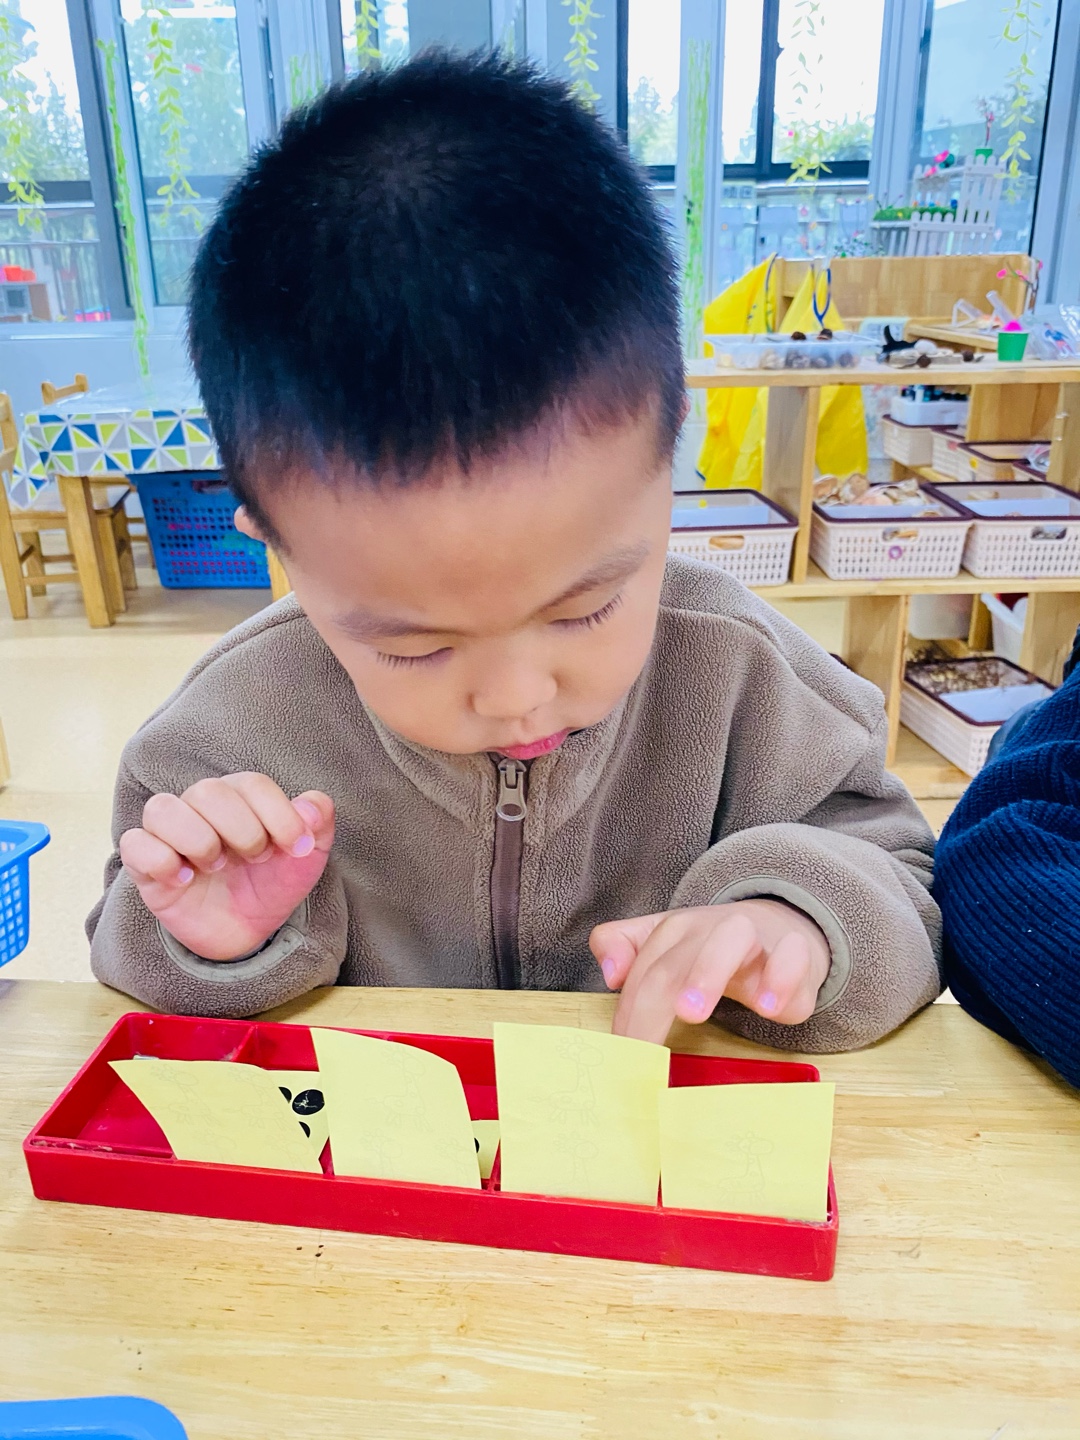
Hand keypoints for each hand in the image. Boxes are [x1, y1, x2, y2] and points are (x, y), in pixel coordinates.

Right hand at [119, 773, 334, 960]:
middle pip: (208, 791)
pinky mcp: (145, 865)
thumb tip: (312, 806)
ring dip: (198, 840)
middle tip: (257, 858)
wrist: (248, 931)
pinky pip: (135, 844)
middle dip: (242, 829)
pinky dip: (160, 861)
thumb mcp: (307, 857)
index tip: (297, 847)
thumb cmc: (271, 882)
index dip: (278, 813)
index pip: (251, 783)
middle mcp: (200, 807)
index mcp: (239, 797)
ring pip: (162, 808)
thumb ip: (318, 823)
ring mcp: (169, 835)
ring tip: (216, 866)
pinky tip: (185, 880)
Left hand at [589, 899, 830, 1043]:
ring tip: (691, 1013)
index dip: (630, 1013)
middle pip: (676, 957)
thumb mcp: (665, 947)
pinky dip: (780, 978)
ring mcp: (755, 939)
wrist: (779, 931)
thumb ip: (626, 949)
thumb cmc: (712, 950)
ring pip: (731, 938)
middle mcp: (710, 929)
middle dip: (656, 996)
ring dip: (706, 973)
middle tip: (643, 1044)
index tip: (624, 1058)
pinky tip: (768, 1007)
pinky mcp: (796, 955)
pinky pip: (792, 956)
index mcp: (675, 931)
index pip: (644, 970)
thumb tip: (611, 974)